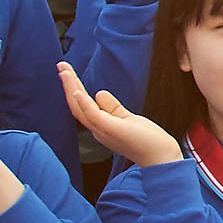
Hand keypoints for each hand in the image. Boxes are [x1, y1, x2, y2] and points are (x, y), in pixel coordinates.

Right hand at [59, 61, 182, 167]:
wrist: (161, 157)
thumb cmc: (147, 140)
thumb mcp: (128, 119)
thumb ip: (112, 107)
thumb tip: (99, 93)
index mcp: (100, 126)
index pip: (82, 105)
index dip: (73, 88)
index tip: (67, 72)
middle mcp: (97, 129)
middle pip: (76, 105)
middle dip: (68, 84)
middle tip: (61, 65)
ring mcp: (102, 130)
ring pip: (80, 108)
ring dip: (71, 88)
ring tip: (64, 71)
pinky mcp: (111, 130)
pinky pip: (93, 116)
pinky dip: (83, 104)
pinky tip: (77, 91)